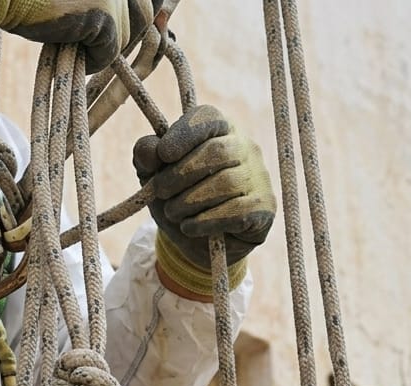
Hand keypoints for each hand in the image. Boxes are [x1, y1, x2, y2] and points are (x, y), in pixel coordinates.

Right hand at [0, 0, 161, 72]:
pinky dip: (95, 58)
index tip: (147, 23)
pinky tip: (74, 51)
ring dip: (106, 44)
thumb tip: (157, 15)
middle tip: (97, 38)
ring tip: (78, 41)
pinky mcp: (102, 13)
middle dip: (124, 29)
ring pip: (126, 33)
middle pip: (143, 11)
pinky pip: (110, 50)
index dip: (147, 10)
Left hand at [134, 105, 276, 270]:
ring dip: (190, 201)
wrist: (200, 243)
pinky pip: (237, 211)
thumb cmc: (179, 198)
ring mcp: (258, 176)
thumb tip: (151, 149)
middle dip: (181, 174)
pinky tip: (189, 227)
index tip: (163, 154)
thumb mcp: (154, 176)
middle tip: (160, 192)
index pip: (208, 118)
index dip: (184, 133)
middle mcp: (245, 147)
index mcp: (219, 130)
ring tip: (173, 212)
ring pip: (227, 183)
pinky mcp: (264, 206)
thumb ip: (146, 157)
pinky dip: (206, 221)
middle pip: (217, 151)